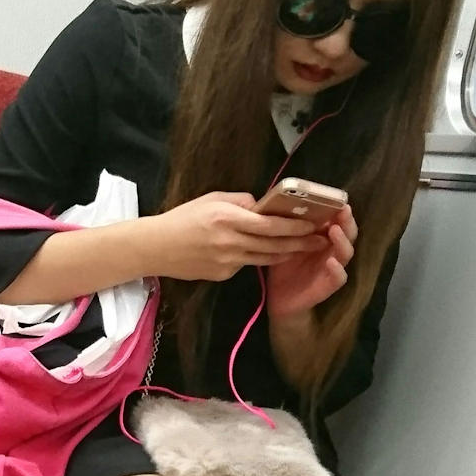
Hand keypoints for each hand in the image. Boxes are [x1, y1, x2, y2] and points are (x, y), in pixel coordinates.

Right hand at [147, 191, 327, 281]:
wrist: (156, 247)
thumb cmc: (183, 218)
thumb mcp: (212, 200)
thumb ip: (240, 202)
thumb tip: (262, 206)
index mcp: (228, 218)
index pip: (270, 225)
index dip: (294, 227)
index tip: (312, 225)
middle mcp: (230, 242)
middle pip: (273, 245)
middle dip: (300, 244)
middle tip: (319, 241)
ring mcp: (227, 262)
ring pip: (265, 259)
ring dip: (286, 254)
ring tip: (303, 249)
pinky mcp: (222, 275)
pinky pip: (246, 265)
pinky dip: (256, 258)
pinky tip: (261, 253)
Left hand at [266, 205, 356, 317]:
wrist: (279, 299)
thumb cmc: (283, 268)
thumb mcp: (284, 243)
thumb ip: (289, 227)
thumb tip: (284, 201)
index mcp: (323, 239)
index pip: (337, 221)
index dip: (340, 211)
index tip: (338, 200)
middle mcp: (331, 252)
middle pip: (348, 234)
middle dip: (347, 222)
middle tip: (343, 211)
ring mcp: (332, 269)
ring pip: (346, 253)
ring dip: (343, 241)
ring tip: (335, 231)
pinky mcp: (328, 287)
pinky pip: (339, 278)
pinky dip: (337, 270)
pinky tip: (331, 262)